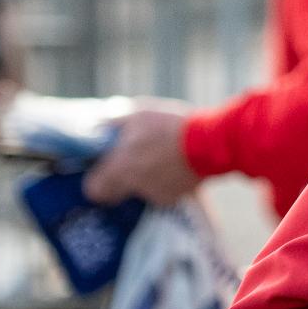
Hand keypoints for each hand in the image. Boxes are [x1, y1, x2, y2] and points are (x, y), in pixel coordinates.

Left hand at [82, 106, 201, 205]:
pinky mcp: (182, 195)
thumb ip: (116, 122)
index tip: (103, 171)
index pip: (94, 190)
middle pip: (118, 194)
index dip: (97, 181)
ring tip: (163, 158)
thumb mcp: (139, 113)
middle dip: (122, 182)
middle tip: (132, 165)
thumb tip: (100, 123)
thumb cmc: (171, 126)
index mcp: (120, 168)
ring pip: (145, 190)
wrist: (213, 142)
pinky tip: (180, 164)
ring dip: (150, 178)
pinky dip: (171, 180)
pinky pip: (169, 190)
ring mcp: (159, 193)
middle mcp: (136, 186)